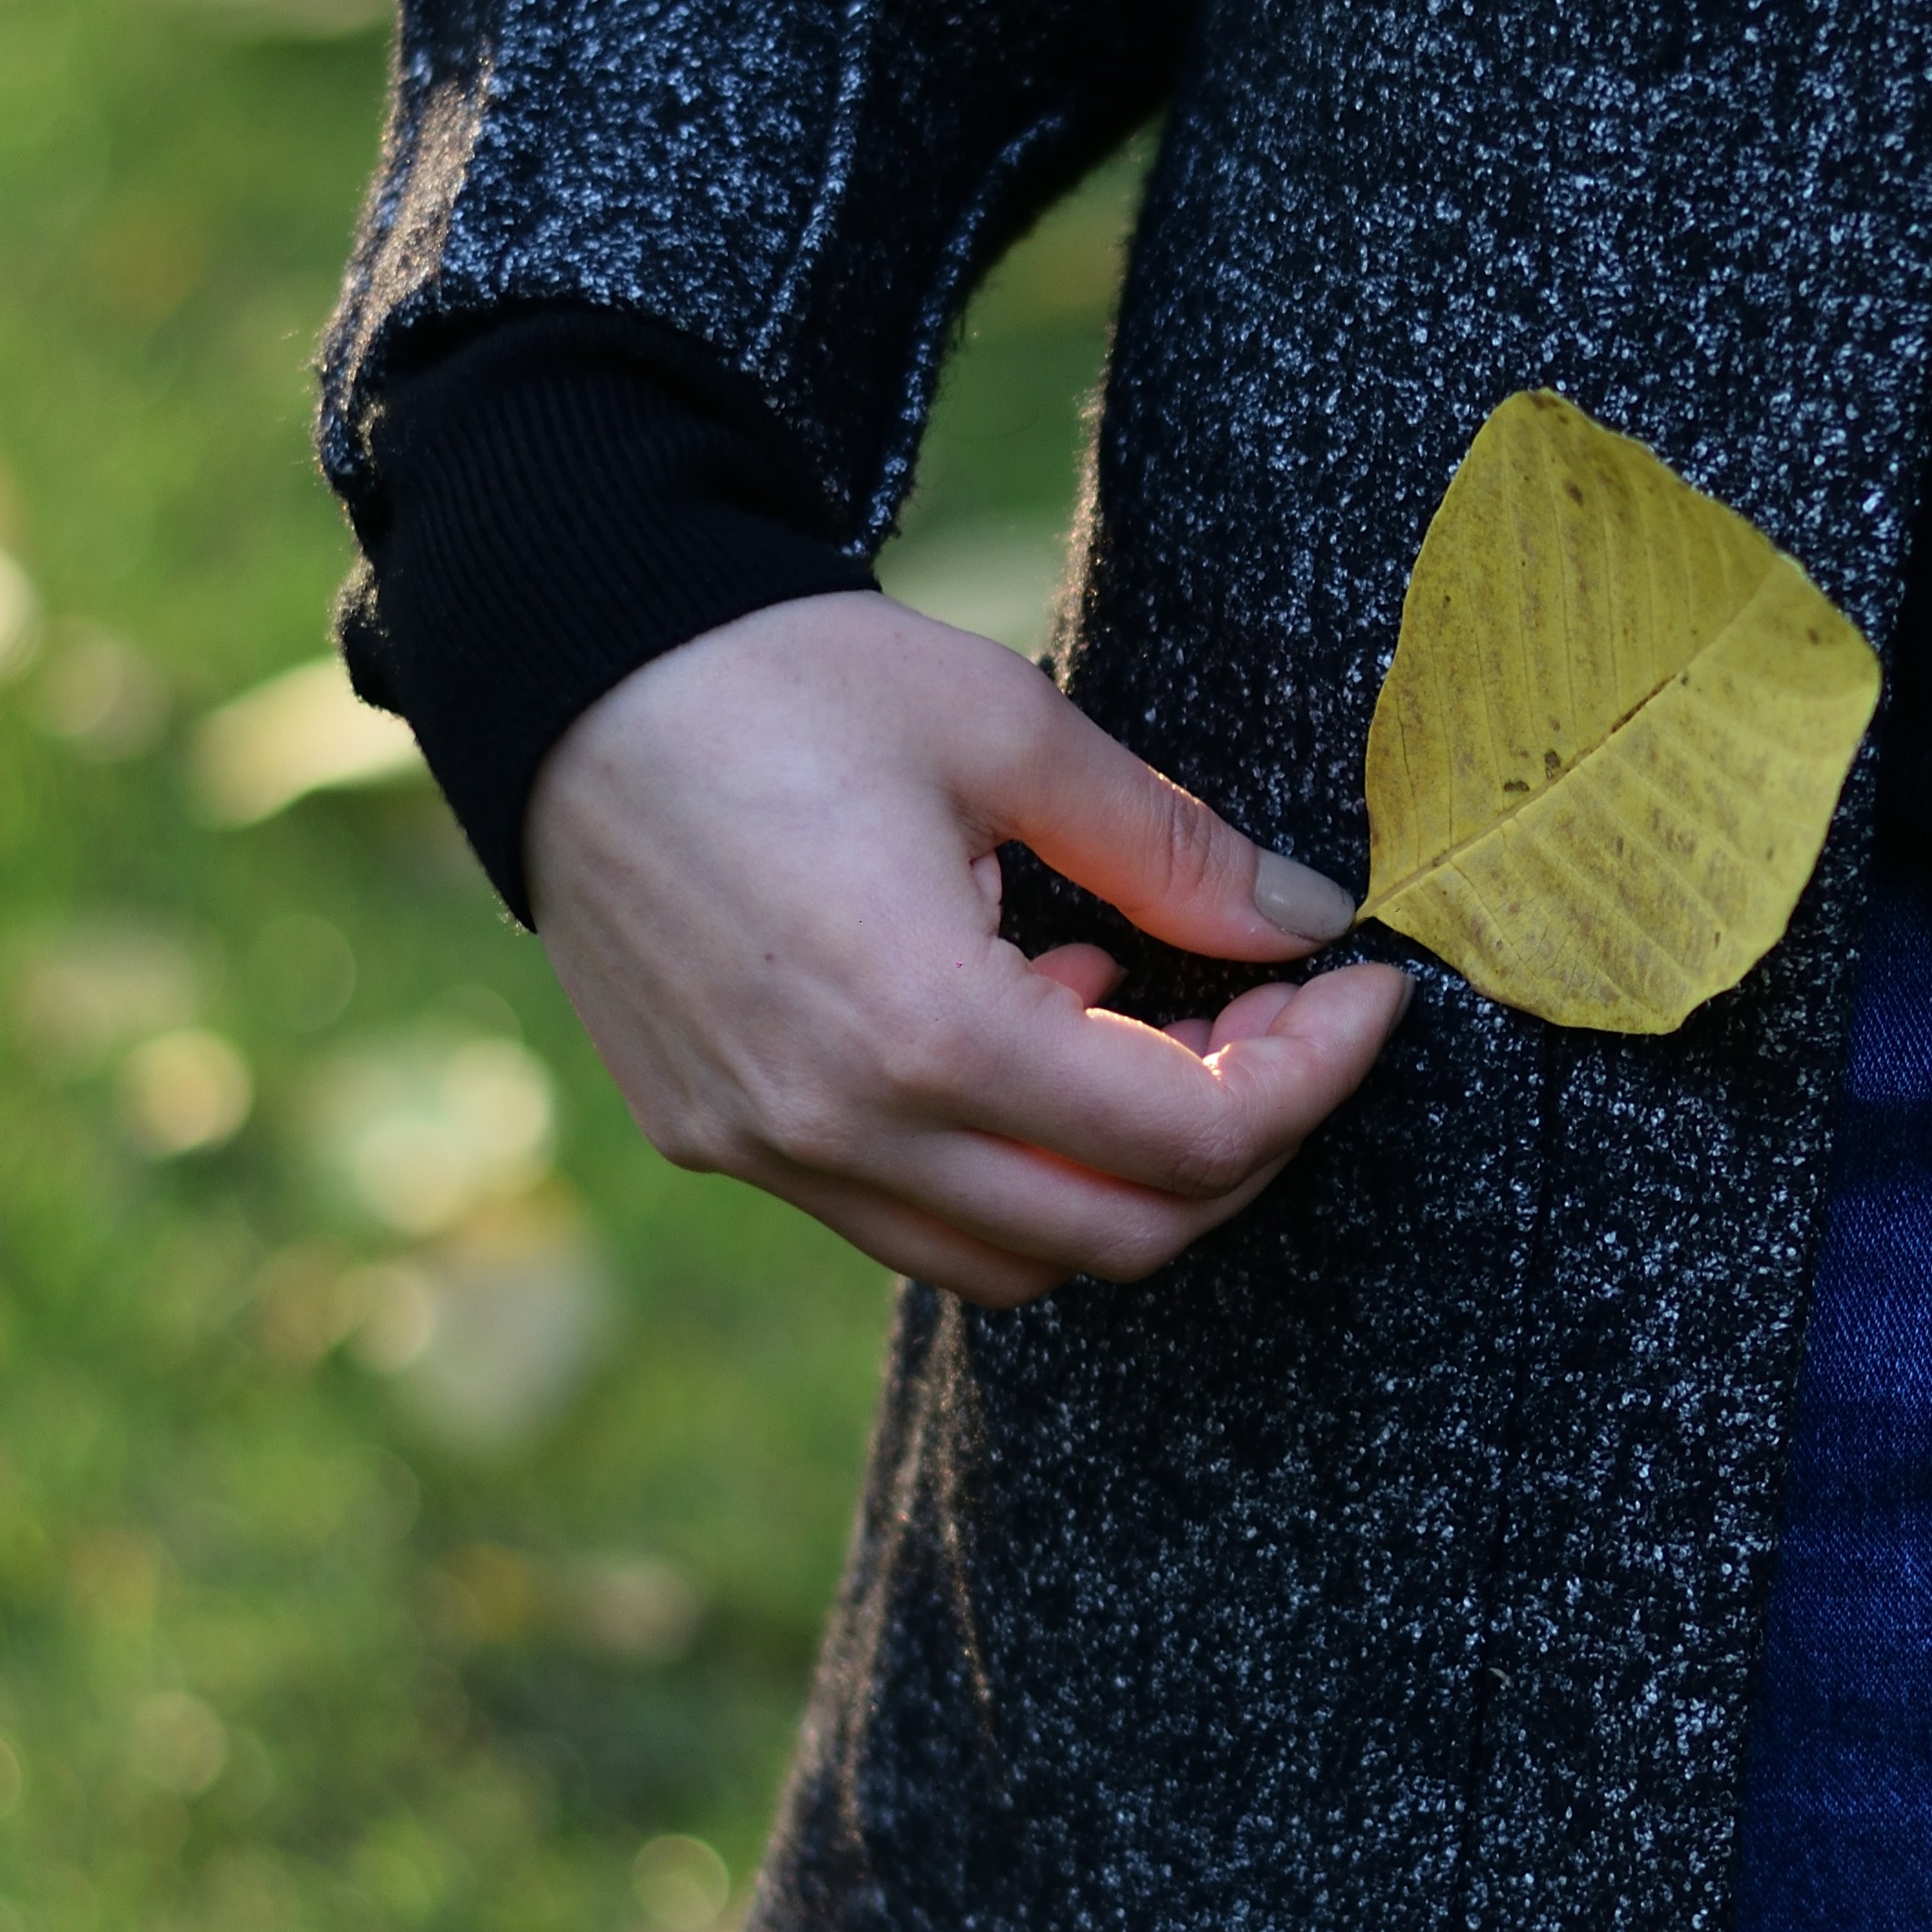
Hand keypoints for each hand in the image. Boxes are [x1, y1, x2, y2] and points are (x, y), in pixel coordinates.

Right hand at [525, 591, 1406, 1306]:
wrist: (564, 671)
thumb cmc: (782, 674)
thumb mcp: (1006, 729)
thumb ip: (1172, 850)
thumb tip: (1307, 921)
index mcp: (924, 1031)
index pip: (1191, 1139)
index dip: (1316, 1075)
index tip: (1366, 989)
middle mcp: (839, 1131)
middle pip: (1119, 1236)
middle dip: (1240, 1141)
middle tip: (1277, 1017)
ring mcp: (765, 1152)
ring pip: (1011, 1260)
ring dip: (1115, 1169)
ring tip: (1122, 1005)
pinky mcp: (715, 1139)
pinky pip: (906, 1219)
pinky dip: (1001, 1163)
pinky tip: (1009, 1017)